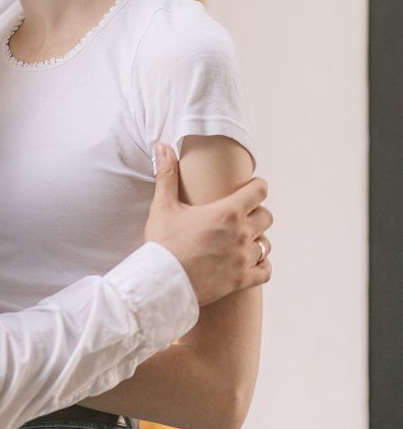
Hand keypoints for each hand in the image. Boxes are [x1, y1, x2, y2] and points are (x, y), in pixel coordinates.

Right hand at [144, 142, 271, 306]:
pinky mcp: (242, 280)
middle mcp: (241, 234)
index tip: (249, 188)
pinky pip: (266, 270)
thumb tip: (162, 145)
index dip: (256, 187)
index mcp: (227, 212)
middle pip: (266, 217)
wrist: (163, 283)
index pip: (259, 191)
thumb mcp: (163, 206)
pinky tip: (249, 262)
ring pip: (266, 244)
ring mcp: (244, 258)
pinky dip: (261, 266)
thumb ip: (166, 174)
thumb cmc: (163, 243)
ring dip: (257, 240)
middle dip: (256, 213)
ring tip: (242, 240)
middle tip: (241, 215)